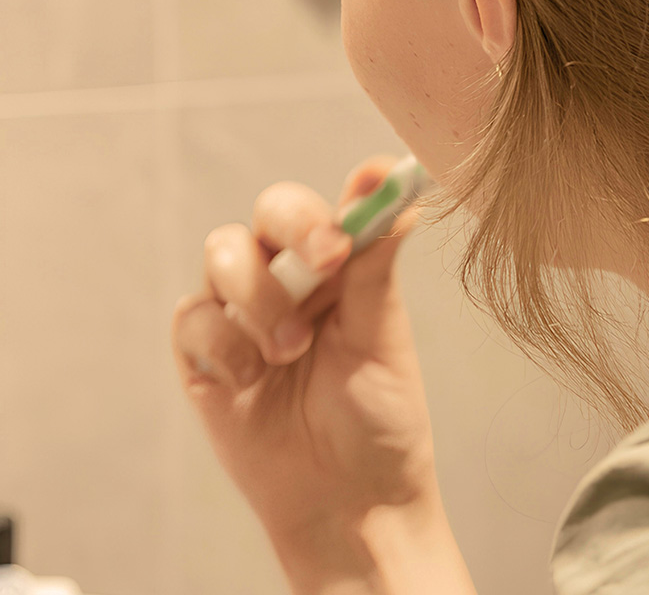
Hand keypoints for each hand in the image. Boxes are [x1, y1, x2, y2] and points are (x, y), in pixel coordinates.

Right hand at [172, 155, 440, 545]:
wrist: (346, 502)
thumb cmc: (378, 417)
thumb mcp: (384, 340)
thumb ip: (378, 269)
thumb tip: (403, 198)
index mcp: (338, 268)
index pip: (325, 207)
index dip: (336, 198)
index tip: (359, 205)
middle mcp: (288, 278)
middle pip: (269, 212)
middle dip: (294, 225)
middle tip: (328, 256)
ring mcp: (242, 312)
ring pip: (223, 253)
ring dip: (259, 297)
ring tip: (291, 350)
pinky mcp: (203, 353)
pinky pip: (193, 316)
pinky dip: (225, 345)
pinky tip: (252, 381)